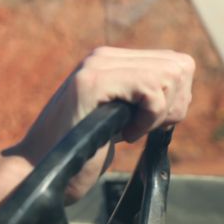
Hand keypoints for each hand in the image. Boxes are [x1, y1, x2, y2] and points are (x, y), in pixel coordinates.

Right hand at [7, 46, 194, 199]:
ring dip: (160, 113)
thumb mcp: (119, 117)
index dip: (177, 98)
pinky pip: (152, 90)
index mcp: (111, 61)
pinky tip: (124, 134)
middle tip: (143, 129)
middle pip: (180, 65)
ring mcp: (96, 65)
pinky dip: (148, 119)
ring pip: (170, 74)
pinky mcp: (92, 81)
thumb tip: (183, 89)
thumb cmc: (80, 150)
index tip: (151, 124)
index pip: (175, 62)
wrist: (39, 168)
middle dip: (175, 105)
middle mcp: (103, 56)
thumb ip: (143, 98)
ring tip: (130, 131)